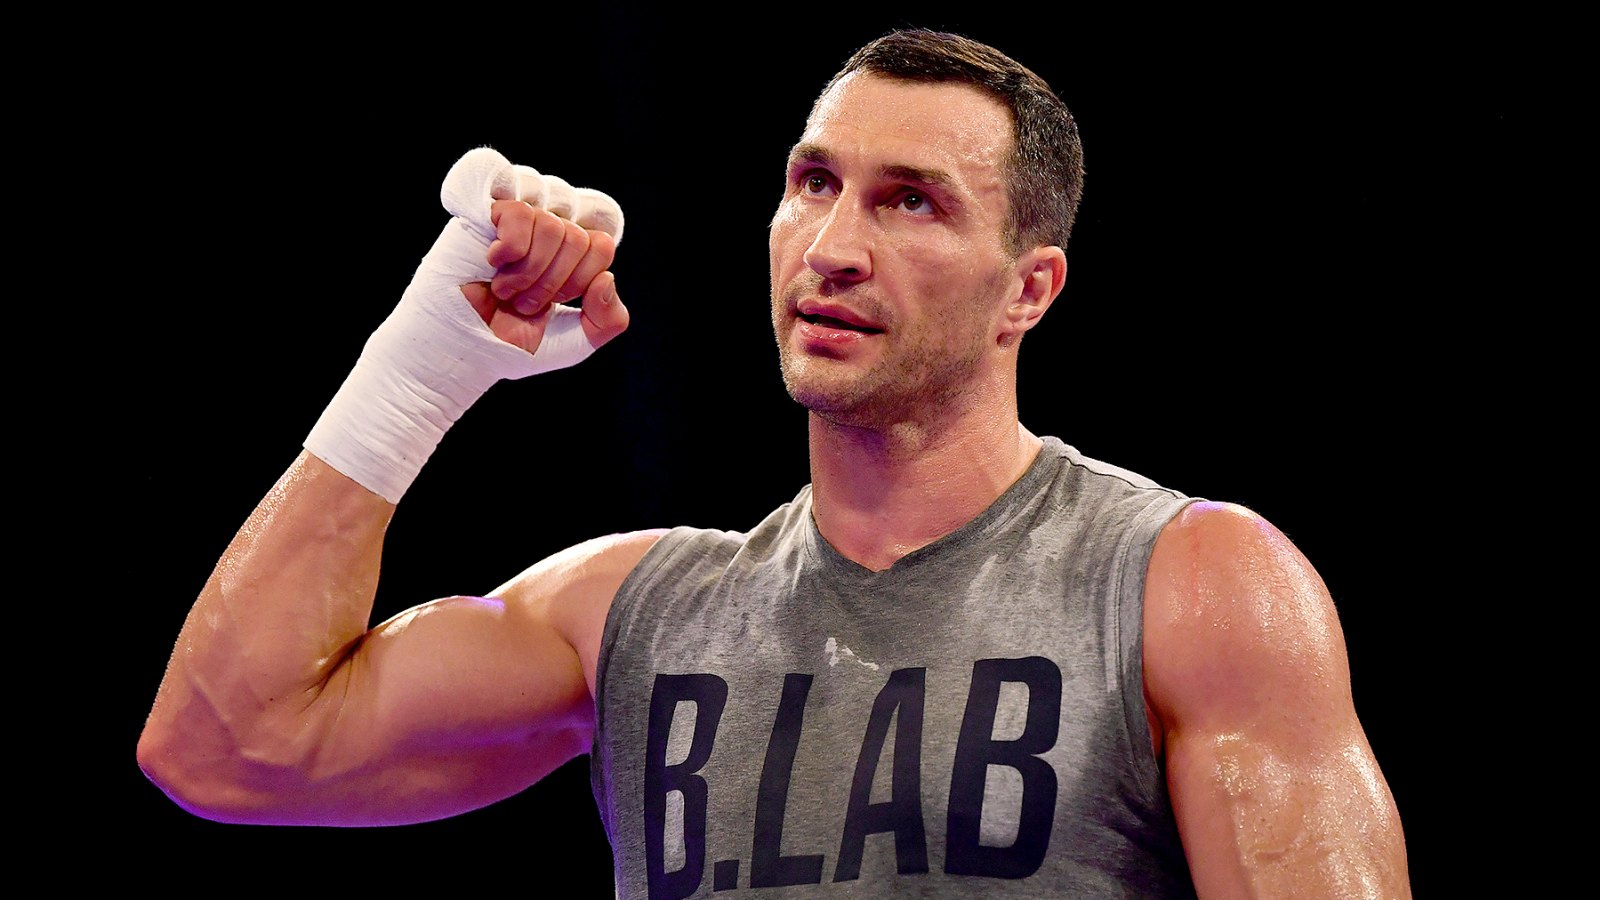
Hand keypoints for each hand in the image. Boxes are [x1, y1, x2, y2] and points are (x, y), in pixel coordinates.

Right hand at [460, 200, 629, 355]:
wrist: (462, 350)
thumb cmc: (513, 342)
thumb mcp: (576, 341)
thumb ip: (609, 320)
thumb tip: (606, 278)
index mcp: (571, 254)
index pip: (602, 243)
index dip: (582, 280)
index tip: (555, 302)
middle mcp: (547, 230)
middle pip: (579, 237)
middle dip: (553, 283)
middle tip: (523, 303)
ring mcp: (518, 220)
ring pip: (553, 225)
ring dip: (530, 273)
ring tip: (505, 292)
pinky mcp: (485, 214)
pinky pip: (521, 213)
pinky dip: (512, 249)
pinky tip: (494, 264)